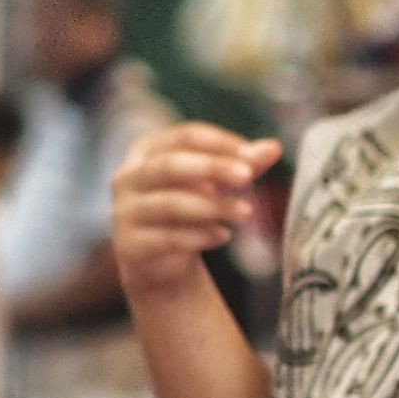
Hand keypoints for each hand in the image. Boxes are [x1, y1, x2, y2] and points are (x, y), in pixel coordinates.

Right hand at [109, 123, 279, 302]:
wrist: (158, 261)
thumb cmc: (189, 210)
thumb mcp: (216, 184)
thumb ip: (242, 165)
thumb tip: (273, 146)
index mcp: (147, 151)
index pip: (183, 136)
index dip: (218, 143)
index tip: (252, 154)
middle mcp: (129, 177)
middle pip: (169, 165)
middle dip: (211, 168)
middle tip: (247, 176)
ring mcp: (125, 211)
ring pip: (169, 204)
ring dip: (212, 206)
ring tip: (246, 213)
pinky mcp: (130, 245)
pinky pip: (165, 238)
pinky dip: (198, 236)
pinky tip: (224, 236)